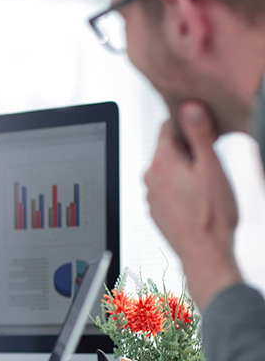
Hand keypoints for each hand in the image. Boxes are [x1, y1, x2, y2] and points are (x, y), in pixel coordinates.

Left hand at [144, 101, 241, 308]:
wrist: (205, 252)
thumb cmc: (211, 215)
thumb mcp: (211, 166)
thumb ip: (199, 134)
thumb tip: (190, 108)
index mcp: (161, 161)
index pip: (168, 127)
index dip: (190, 126)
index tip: (205, 134)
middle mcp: (150, 176)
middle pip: (169, 149)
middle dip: (189, 151)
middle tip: (210, 166)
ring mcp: (151, 194)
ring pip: (169, 169)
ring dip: (185, 170)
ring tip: (206, 187)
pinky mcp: (156, 208)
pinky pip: (168, 189)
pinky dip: (181, 188)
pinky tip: (197, 200)